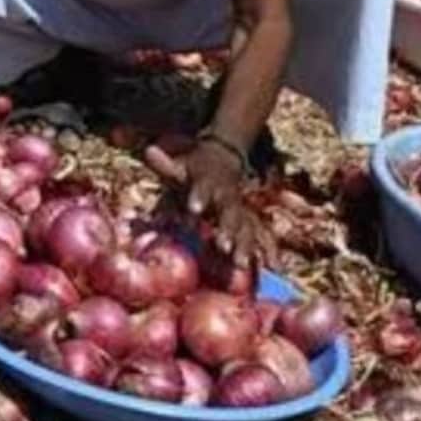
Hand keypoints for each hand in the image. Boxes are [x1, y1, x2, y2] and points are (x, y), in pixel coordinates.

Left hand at [145, 134, 274, 267]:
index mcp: (208, 184)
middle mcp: (227, 199)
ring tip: (240, 265)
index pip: (202, 190)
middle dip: (227, 230)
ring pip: (245, 229)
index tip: (194, 209)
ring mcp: (240, 212)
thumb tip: (148, 150)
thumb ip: (166, 165)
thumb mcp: (181, 166)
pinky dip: (264, 254)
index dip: (198, 198)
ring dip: (244, 247)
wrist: (223, 162)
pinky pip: (259, 240)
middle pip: (229, 214)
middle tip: (223, 247)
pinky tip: (272, 269)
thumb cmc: (196, 171)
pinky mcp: (248, 223)